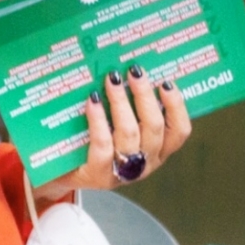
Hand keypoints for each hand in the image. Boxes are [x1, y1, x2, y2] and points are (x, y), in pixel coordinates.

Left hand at [36, 68, 189, 201]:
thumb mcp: (120, 126)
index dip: (176, 106)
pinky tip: (93, 102)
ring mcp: (123, 172)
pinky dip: (98, 120)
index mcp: (158, 150)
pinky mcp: (99, 175)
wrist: (65, 174)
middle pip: (154, 127)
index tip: (166, 82)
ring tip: (112, 80)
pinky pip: (103, 144)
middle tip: (133, 71)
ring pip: (130, 133)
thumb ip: (132, 106)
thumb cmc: (95, 143)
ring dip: (121, 102)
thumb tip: (133, 70)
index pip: (179, 131)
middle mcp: (145, 163)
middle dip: (144, 95)